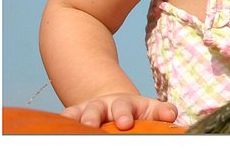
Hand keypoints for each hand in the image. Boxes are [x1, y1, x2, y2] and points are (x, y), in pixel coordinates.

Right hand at [61, 93, 177, 129]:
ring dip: (82, 119)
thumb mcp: (149, 110)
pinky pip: (67, 115)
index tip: (125, 123)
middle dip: (100, 117)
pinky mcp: (76, 114)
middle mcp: (107, 105)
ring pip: (84, 112)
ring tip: (83, 127)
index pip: (126, 107)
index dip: (125, 114)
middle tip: (102, 125)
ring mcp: (90, 109)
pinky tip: (57, 125)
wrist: (112, 102)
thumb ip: (162, 112)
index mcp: (127, 104)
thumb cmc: (134, 112)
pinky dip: (62, 119)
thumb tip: (172, 115)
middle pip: (101, 109)